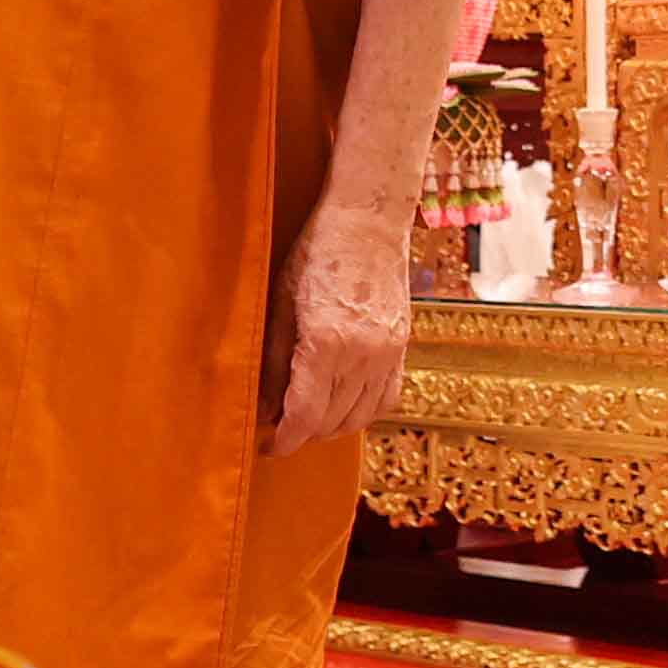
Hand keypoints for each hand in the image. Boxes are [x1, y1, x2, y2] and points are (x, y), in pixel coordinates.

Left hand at [260, 202, 412, 456]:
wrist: (369, 220)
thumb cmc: (318, 252)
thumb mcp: (281, 302)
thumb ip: (274, 361)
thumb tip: (265, 407)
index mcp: (326, 342)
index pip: (305, 415)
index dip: (285, 440)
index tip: (270, 447)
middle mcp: (363, 354)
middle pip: (331, 421)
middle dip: (304, 433)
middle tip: (281, 427)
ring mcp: (387, 352)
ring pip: (360, 416)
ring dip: (332, 426)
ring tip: (309, 417)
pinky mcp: (402, 346)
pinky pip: (387, 399)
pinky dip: (364, 412)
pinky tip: (344, 406)